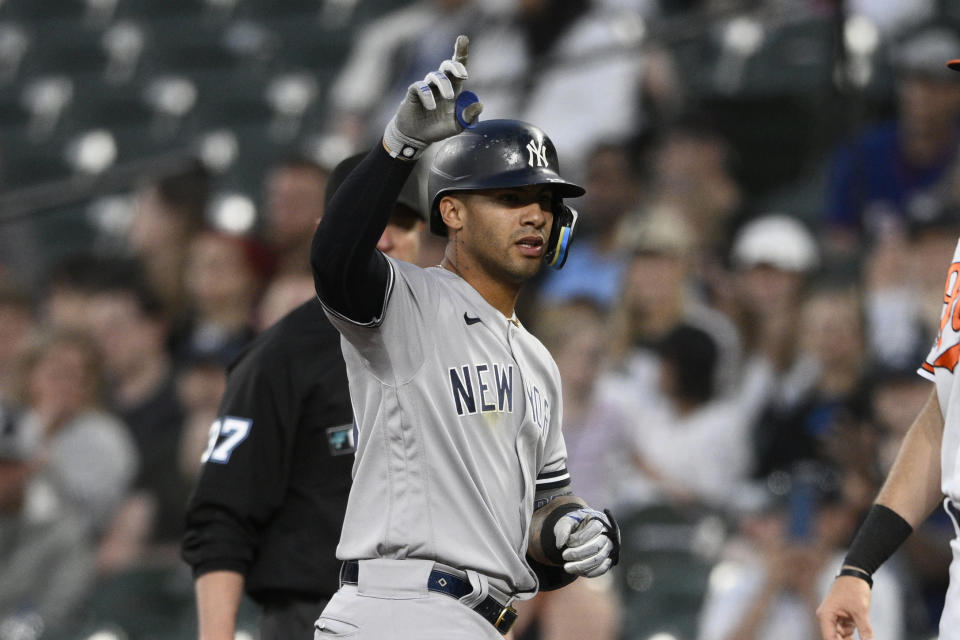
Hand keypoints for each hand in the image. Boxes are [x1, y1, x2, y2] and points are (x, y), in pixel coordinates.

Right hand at [382, 35, 482, 158]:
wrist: (416, 137)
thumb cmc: (437, 129)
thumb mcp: (457, 125)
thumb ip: (469, 117)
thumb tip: (480, 105)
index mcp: (453, 88)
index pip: (458, 67)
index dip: (461, 52)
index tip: (463, 39)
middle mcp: (440, 84)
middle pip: (447, 66)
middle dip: (455, 66)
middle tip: (463, 76)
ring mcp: (427, 87)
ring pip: (436, 76)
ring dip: (444, 85)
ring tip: (450, 98)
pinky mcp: (414, 93)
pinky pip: (421, 87)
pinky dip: (428, 95)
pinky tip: (431, 106)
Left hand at [554, 508, 619, 577]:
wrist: (581, 529)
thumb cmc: (574, 524)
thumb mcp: (566, 521)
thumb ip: (563, 529)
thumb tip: (559, 545)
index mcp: (599, 520)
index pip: (593, 530)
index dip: (579, 539)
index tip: (567, 542)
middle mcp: (608, 534)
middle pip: (597, 547)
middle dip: (578, 554)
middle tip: (564, 556)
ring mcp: (609, 547)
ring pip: (599, 559)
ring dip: (582, 566)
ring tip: (567, 568)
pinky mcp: (608, 559)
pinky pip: (602, 569)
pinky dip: (590, 572)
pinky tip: (577, 572)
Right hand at [816, 575, 873, 639]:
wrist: (855, 575)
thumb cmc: (854, 589)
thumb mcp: (861, 610)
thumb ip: (865, 630)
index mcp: (826, 615)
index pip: (830, 638)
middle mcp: (827, 619)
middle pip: (834, 639)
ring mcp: (835, 620)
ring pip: (841, 638)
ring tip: (863, 639)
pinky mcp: (843, 620)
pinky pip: (846, 634)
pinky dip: (852, 639)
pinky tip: (863, 639)